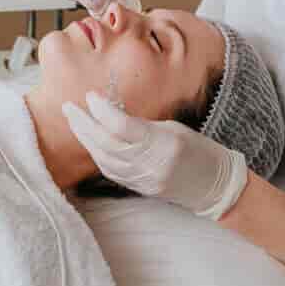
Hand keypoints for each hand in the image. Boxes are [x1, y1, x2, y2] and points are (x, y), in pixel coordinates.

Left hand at [63, 92, 248, 219]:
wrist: (216, 186)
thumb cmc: (200, 150)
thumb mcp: (174, 127)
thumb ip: (142, 123)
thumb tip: (111, 113)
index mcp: (163, 143)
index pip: (122, 126)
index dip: (101, 110)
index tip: (90, 96)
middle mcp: (151, 164)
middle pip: (106, 143)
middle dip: (83, 124)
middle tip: (68, 107)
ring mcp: (144, 180)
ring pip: (103, 159)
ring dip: (85, 139)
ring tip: (74, 121)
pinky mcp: (140, 189)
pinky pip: (110, 171)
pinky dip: (96, 154)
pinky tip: (89, 141)